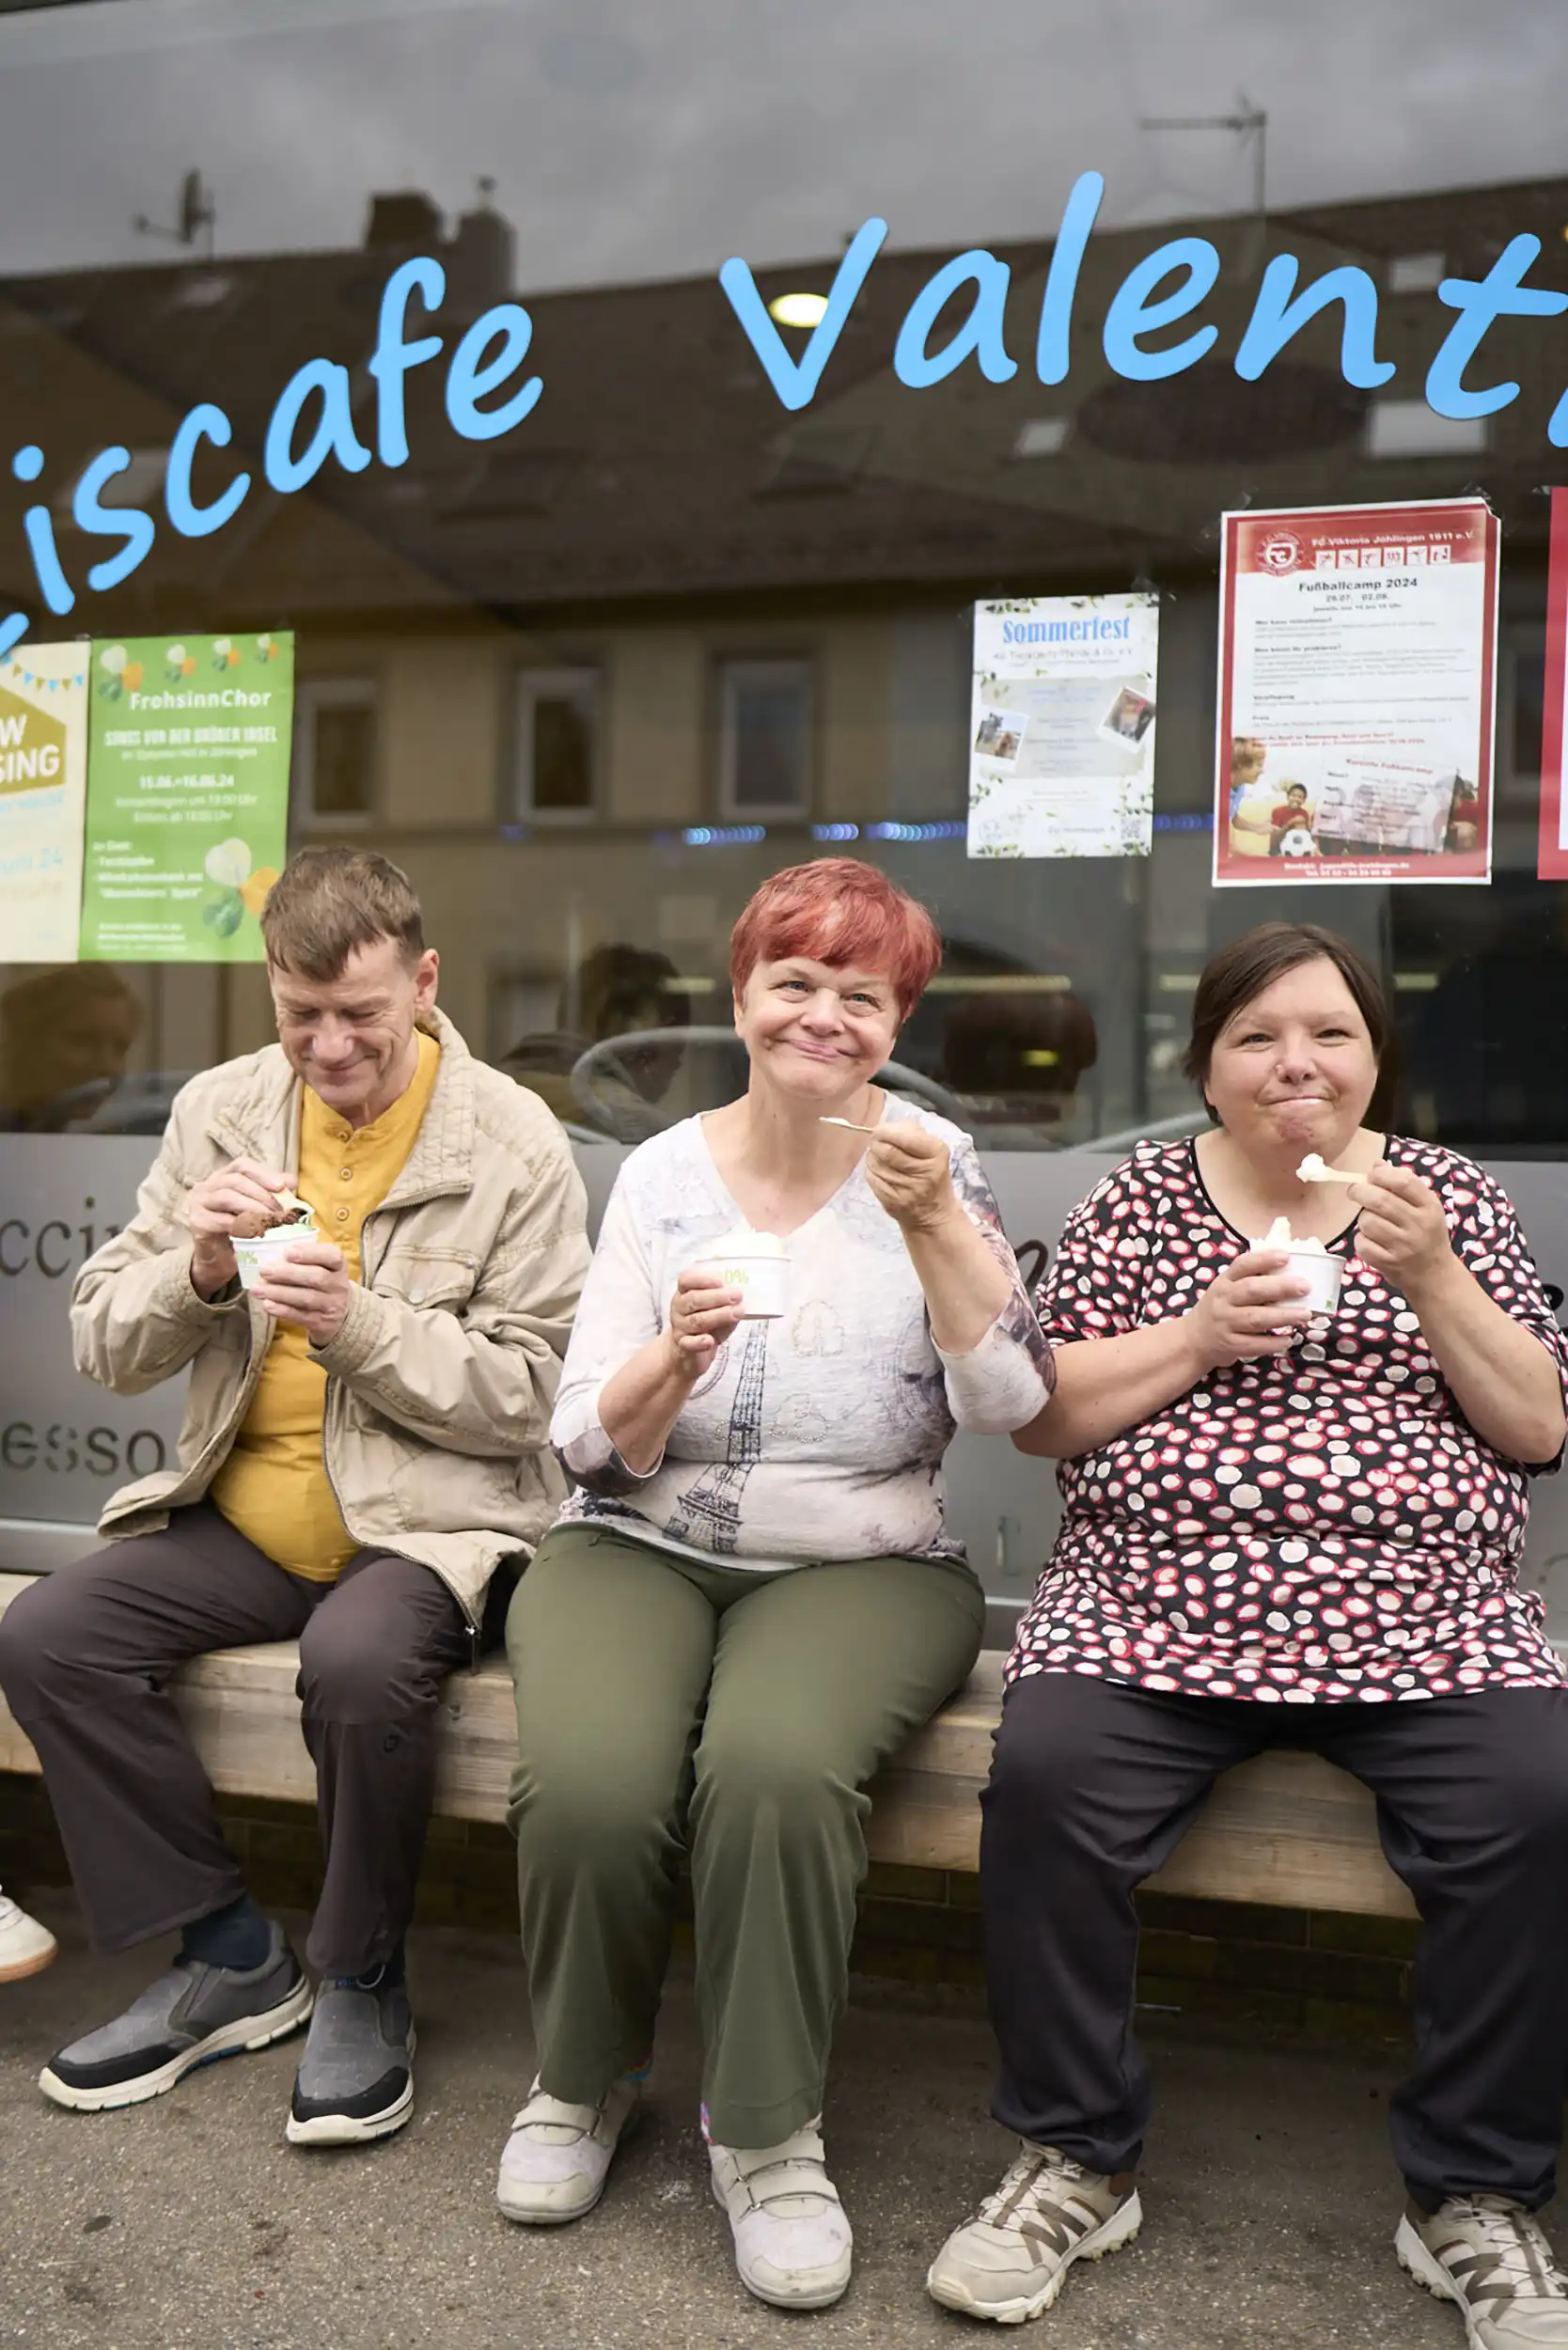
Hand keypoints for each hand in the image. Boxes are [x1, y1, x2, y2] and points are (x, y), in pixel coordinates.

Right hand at [186, 1154, 291, 1296]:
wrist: (219, 1260)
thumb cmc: (240, 1231)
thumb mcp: (257, 1209)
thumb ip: (272, 1193)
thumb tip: (291, 1181)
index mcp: (222, 1177)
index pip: (241, 1165)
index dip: (262, 1173)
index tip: (281, 1186)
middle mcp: (207, 1186)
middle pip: (235, 1180)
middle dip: (262, 1194)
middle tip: (281, 1210)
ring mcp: (199, 1203)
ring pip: (227, 1197)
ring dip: (254, 1208)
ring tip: (272, 1220)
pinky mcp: (197, 1223)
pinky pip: (221, 1220)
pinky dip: (242, 1225)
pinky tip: (257, 1232)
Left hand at [251, 1240, 353, 1345]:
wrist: (341, 1315)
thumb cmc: (323, 1283)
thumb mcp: (322, 1267)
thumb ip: (304, 1258)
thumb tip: (272, 1252)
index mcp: (338, 1266)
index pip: (333, 1255)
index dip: (310, 1253)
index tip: (287, 1252)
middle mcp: (339, 1285)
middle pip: (316, 1277)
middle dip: (288, 1273)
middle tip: (264, 1270)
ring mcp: (332, 1305)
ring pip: (306, 1298)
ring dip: (279, 1293)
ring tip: (258, 1289)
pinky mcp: (322, 1323)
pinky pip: (301, 1316)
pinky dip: (283, 1310)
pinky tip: (267, 1305)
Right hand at [665, 1265, 744, 1380]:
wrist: (691, 1350)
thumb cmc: (706, 1322)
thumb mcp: (715, 1307)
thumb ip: (725, 1300)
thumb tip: (740, 1297)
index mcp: (685, 1293)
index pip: (687, 1280)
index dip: (703, 1279)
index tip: (721, 1281)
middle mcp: (679, 1308)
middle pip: (694, 1299)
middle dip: (718, 1297)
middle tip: (737, 1296)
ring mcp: (680, 1327)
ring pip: (697, 1320)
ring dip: (719, 1315)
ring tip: (737, 1313)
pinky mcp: (684, 1346)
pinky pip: (689, 1343)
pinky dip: (699, 1342)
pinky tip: (709, 1340)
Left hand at [864, 1119, 956, 1234]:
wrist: (932, 1212)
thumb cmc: (930, 1173)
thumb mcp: (931, 1148)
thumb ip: (911, 1132)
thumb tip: (884, 1129)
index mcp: (936, 1154)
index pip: (905, 1139)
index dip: (887, 1132)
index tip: (880, 1130)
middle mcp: (923, 1173)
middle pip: (888, 1151)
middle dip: (877, 1143)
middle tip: (876, 1141)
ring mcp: (907, 1191)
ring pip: (877, 1164)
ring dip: (873, 1156)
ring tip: (879, 1156)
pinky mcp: (892, 1202)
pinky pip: (872, 1178)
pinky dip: (871, 1169)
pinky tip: (878, 1169)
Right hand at [1186, 1249, 1310, 1368]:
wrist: (1194, 1339)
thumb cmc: (1220, 1308)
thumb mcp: (1228, 1288)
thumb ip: (1253, 1280)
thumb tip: (1295, 1273)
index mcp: (1225, 1281)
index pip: (1243, 1265)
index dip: (1264, 1259)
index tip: (1286, 1256)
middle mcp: (1223, 1300)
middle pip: (1251, 1290)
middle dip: (1280, 1287)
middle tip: (1305, 1287)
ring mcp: (1225, 1323)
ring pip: (1255, 1318)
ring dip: (1282, 1316)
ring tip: (1305, 1315)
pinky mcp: (1229, 1344)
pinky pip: (1253, 1344)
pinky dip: (1272, 1343)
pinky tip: (1288, 1340)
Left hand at [1349, 1163, 1453, 1296]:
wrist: (1435, 1275)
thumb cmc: (1426, 1234)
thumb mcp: (1425, 1207)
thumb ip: (1403, 1185)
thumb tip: (1377, 1165)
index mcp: (1429, 1206)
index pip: (1404, 1182)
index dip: (1382, 1174)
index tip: (1371, 1175)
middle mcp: (1418, 1225)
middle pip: (1380, 1200)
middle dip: (1360, 1191)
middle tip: (1355, 1191)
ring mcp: (1404, 1246)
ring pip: (1368, 1222)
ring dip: (1363, 1218)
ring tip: (1370, 1221)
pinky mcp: (1389, 1263)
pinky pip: (1363, 1244)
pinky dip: (1361, 1240)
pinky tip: (1371, 1240)